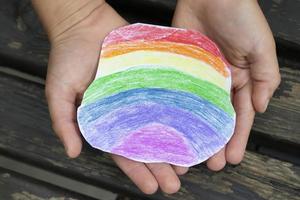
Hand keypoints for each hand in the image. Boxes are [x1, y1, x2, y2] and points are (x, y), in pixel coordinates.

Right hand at [42, 1, 184, 193]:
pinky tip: (192, 126)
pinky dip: (180, 112)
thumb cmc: (68, 57)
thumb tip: (72, 152)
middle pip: (147, 143)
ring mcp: (142, 95)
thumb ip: (64, 122)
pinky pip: (168, 98)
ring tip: (189, 163)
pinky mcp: (153, 78)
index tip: (151, 187)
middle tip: (175, 184)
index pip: (123, 151)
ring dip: (174, 145)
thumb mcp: (58, 92)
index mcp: (106, 120)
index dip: (137, 170)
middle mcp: (127, 111)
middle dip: (161, 165)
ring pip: (162, 125)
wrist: (84, 23)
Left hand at [172, 0, 280, 169]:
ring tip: (190, 151)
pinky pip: (179, 92)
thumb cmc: (239, 15)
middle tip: (209, 163)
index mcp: (242, 79)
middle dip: (215, 141)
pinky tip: (173, 125)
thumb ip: (265, 78)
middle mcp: (220, 82)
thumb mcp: (261, 46)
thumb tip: (259, 108)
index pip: (240, 115)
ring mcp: (199, 77)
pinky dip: (177, 109)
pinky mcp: (182, 68)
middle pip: (218, 117)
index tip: (232, 158)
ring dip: (195, 131)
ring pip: (197, 110)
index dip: (237, 137)